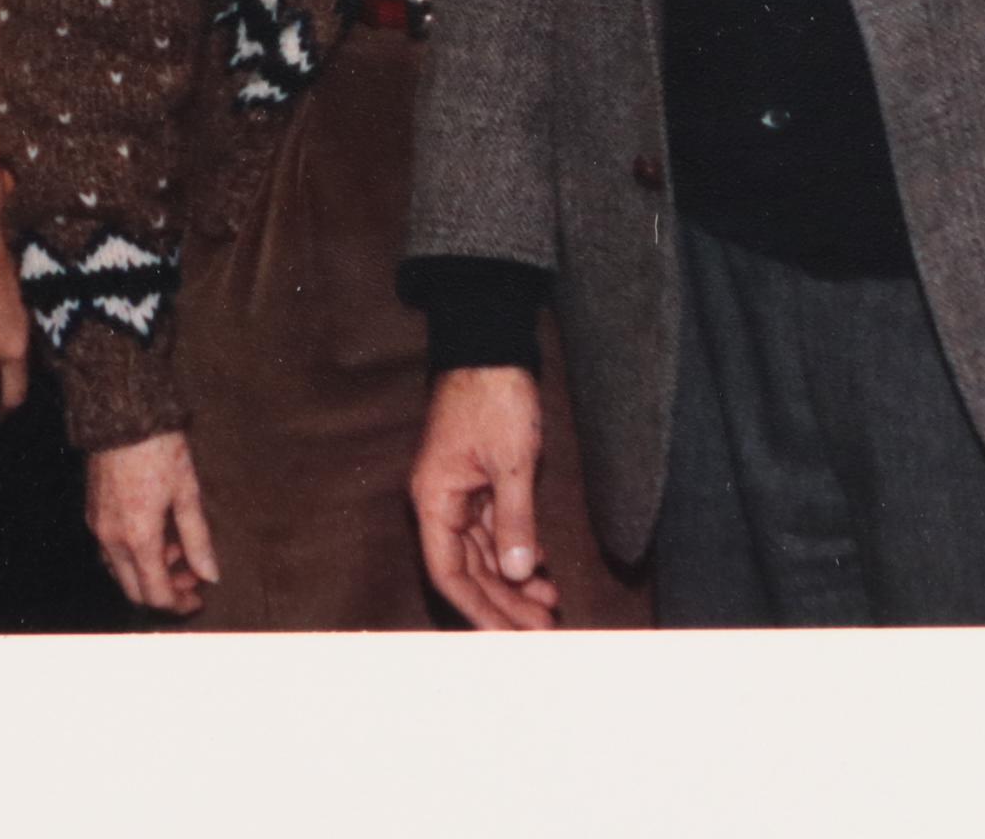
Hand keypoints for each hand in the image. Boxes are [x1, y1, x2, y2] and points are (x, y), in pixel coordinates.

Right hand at [85, 430, 220, 615]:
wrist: (123, 414)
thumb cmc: (159, 449)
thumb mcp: (187, 493)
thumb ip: (198, 540)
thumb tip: (211, 575)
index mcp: (138, 538)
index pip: (156, 594)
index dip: (179, 603)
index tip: (200, 596)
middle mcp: (111, 540)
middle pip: (135, 591)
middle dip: (164, 591)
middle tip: (192, 577)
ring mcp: (98, 527)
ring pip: (121, 572)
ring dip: (149, 572)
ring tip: (178, 549)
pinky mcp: (93, 513)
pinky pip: (112, 551)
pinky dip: (134, 555)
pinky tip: (156, 534)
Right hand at [410, 365, 562, 629]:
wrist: (490, 345)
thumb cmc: (492, 396)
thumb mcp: (511, 461)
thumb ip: (514, 520)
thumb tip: (517, 574)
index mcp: (433, 499)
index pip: (449, 573)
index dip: (478, 610)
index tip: (509, 639)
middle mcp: (439, 502)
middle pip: (468, 570)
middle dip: (503, 603)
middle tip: (545, 630)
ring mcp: (458, 493)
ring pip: (483, 554)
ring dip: (513, 582)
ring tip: (550, 605)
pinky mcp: (478, 482)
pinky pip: (494, 531)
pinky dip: (517, 553)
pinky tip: (543, 571)